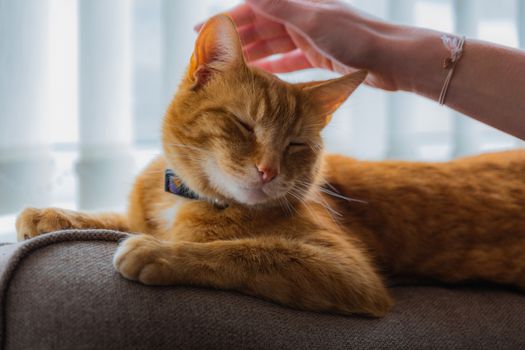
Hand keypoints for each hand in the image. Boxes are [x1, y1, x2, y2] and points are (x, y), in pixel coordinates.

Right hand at [197, 0, 398, 90]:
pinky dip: (273, 66)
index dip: (229, 18)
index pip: (254, 8)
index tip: (203, 30)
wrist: (389, 59)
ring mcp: (309, 37)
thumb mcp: (312, 20)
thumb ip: (279, 6)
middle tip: (212, 55)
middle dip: (237, 38)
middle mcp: (301, 17)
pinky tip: (259, 74)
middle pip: (261, 27)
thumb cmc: (354, 37)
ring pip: (273, 44)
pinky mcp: (318, 55)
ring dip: (252, 54)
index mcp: (298, 4)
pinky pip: (288, 60)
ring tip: (230, 67)